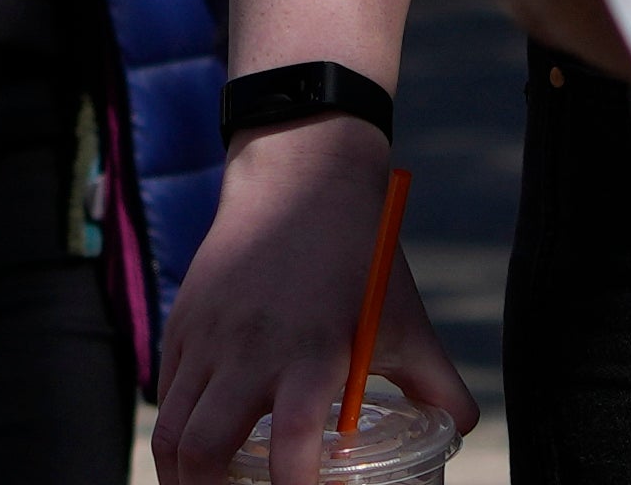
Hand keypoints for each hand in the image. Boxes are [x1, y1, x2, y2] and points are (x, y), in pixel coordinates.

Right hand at [147, 121, 473, 484]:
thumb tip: (464, 430)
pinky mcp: (183, 322)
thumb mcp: (406, 322)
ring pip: (170, 430)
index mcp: (311, 357)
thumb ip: (436, 383)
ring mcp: (206, 336)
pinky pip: (166, 393)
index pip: (292, 453)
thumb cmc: (360, 256)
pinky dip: (174, 433)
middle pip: (200, 452)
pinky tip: (196, 448)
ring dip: (181, 477)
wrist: (297, 175)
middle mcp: (247, 351)